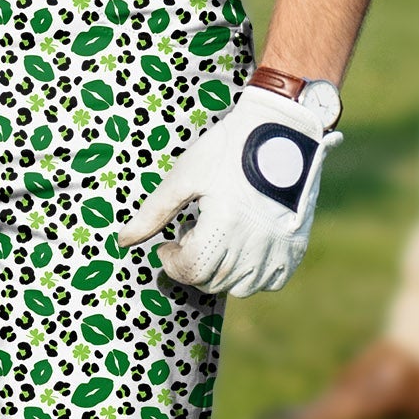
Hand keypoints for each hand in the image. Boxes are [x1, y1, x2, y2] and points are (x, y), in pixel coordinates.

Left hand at [118, 80, 343, 297]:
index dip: (171, 262)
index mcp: (224, 224)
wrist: (283, 131)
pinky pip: (270, 281)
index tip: (168, 244)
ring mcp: (278, 248)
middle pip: (212, 281)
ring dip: (220, 271)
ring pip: (240, 287)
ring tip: (218, 237)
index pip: (191, 270)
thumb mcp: (186, 175)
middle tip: (192, 232)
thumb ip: (154, 212)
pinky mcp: (295, 247)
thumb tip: (123, 241)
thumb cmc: (229, 148)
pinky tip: (243, 246)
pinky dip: (252, 274)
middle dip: (193, 263)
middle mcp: (254, 243)